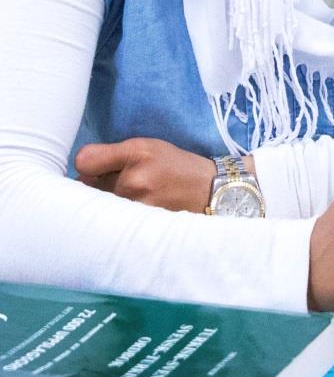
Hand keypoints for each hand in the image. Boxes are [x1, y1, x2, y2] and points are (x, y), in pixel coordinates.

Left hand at [75, 138, 215, 213]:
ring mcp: (136, 209)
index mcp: (136, 154)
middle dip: (97, 187)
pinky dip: (117, 220)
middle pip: (88, 188)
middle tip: (121, 185)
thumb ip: (109, 154)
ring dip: (107, 205)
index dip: (89, 166)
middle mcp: (133, 182)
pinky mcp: (140, 230)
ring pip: (99, 207)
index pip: (84, 162)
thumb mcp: (148, 146)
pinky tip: (134, 216)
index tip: (100, 169)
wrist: (212, 193)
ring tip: (135, 200)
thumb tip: (78, 168)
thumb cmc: (176, 166)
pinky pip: (113, 223)